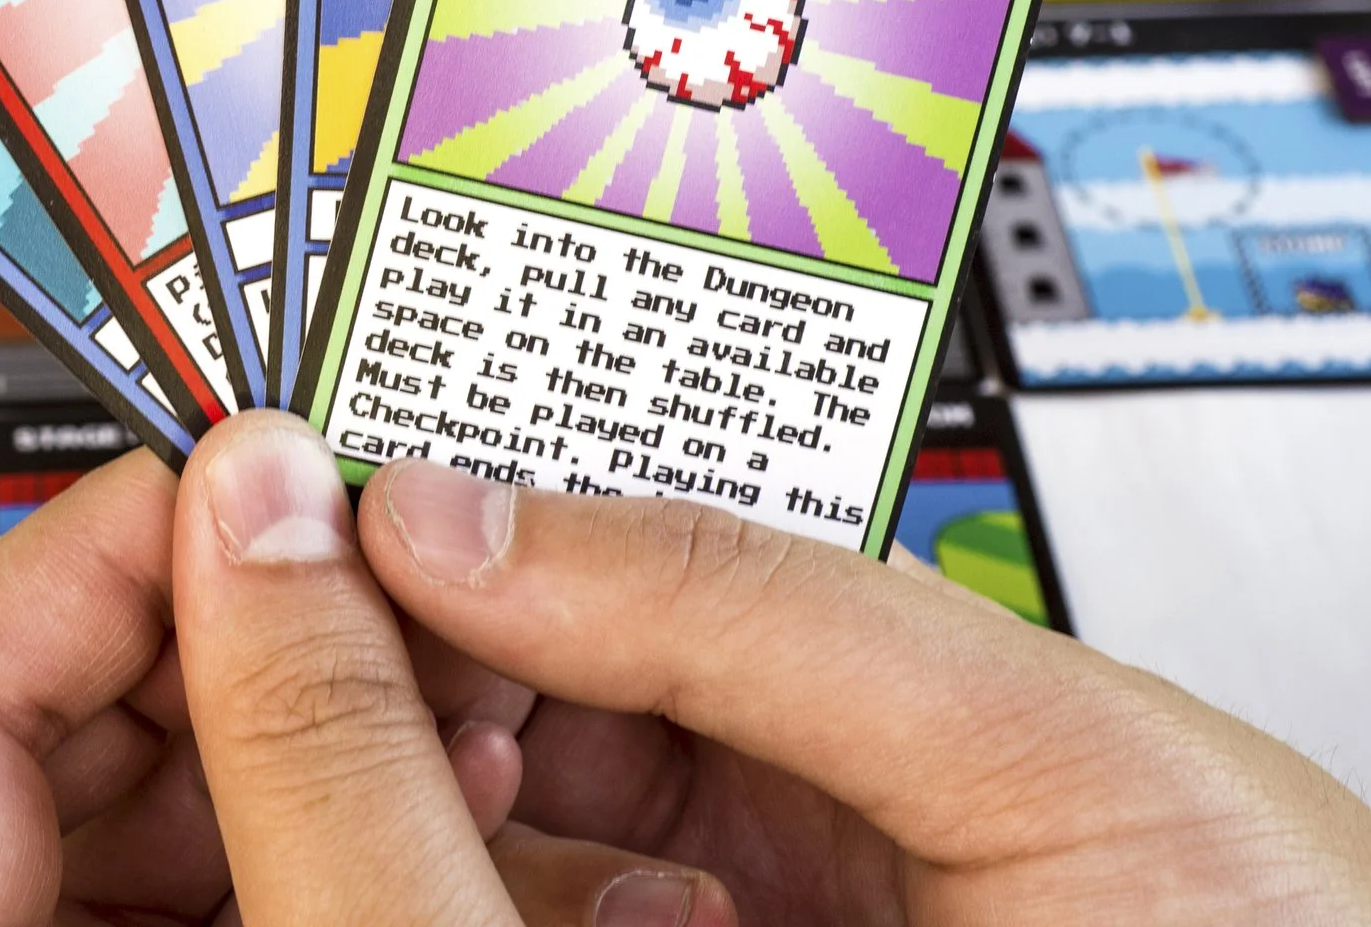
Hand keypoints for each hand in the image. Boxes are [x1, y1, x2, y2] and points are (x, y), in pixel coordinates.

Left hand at [0, 436, 641, 923]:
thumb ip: (318, 737)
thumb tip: (263, 496)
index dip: (89, 552)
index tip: (246, 479)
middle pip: (44, 734)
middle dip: (249, 630)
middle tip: (377, 562)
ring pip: (150, 803)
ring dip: (326, 722)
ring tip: (467, 689)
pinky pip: (220, 877)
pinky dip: (342, 818)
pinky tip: (473, 800)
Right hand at [356, 444, 1370, 925]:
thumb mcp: (1044, 743)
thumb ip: (754, 602)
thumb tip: (474, 510)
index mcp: (857, 676)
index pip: (610, 545)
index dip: (467, 502)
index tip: (342, 486)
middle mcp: (772, 800)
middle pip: (520, 682)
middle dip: (420, 650)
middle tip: (326, 628)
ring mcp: (721, 916)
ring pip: (490, 825)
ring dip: (438, 790)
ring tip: (447, 780)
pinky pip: (525, 921)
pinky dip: (486, 902)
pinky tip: (531, 899)